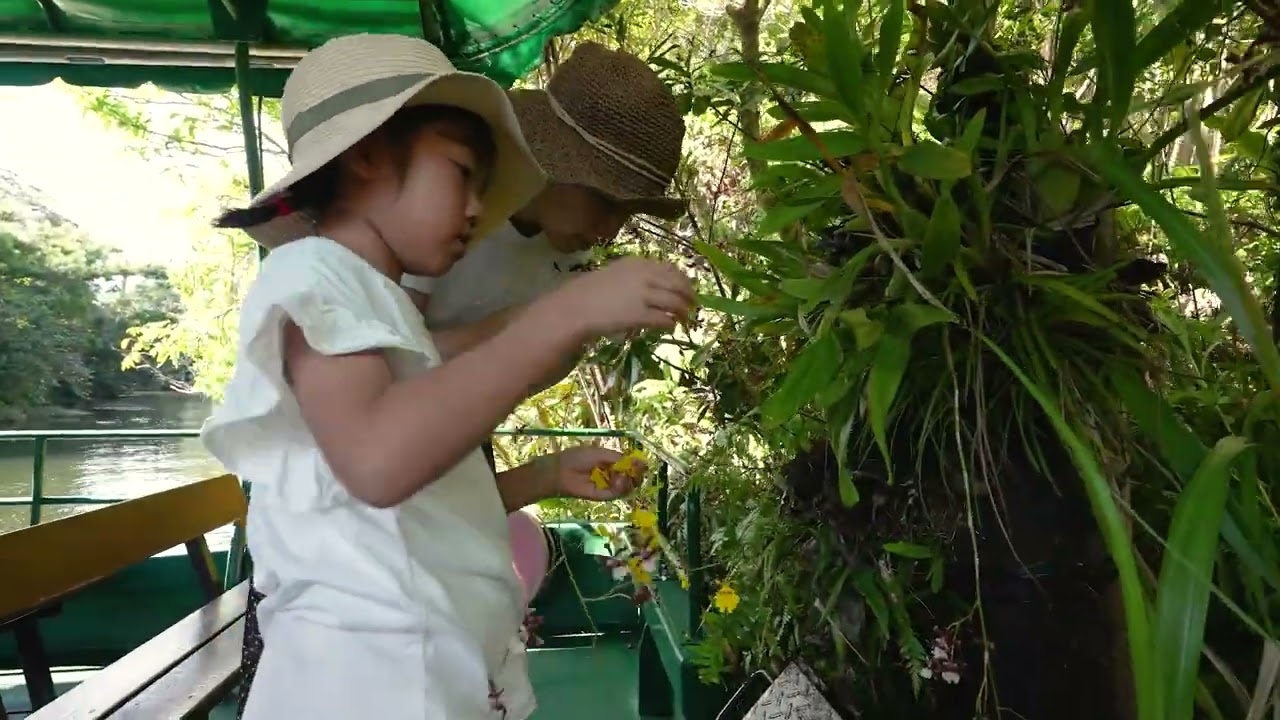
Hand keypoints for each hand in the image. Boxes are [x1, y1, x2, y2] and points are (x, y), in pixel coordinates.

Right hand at [535, 258, 694, 341]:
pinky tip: (670, 327)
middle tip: (693, 307)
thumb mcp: (618, 273)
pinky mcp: (640, 315)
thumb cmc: (594, 291)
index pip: (672, 269)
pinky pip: (664, 319)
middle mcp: (645, 277)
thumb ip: (640, 275)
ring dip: (684, 312)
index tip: (688, 290)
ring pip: (676, 303)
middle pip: (679, 285)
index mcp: (640, 264)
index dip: (685, 281)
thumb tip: (662, 285)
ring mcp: (643, 296)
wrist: (577, 306)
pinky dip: (671, 323)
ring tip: (684, 320)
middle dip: (690, 297)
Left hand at [537, 445, 647, 501]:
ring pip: (627, 486)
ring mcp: (608, 486)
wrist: (561, 471)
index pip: (629, 465)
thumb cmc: (577, 458)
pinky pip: (618, 493)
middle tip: (637, 471)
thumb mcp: (600, 453)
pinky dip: (620, 487)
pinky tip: (618, 480)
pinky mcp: (603, 496)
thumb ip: (619, 458)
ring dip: (628, 480)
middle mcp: (611, 475)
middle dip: (636, 474)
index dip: (636, 465)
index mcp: (610, 462)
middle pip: (631, 477)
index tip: (642, 464)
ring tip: (622, 475)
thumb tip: (638, 462)